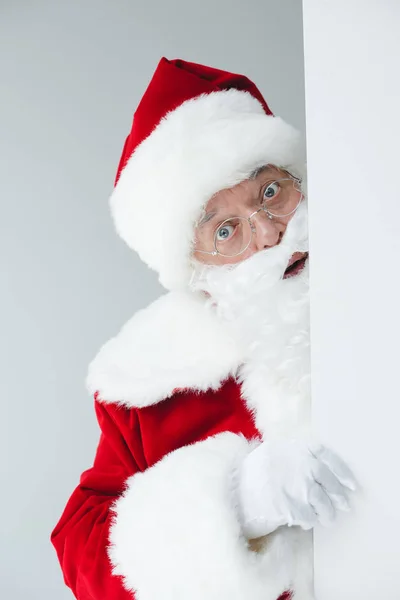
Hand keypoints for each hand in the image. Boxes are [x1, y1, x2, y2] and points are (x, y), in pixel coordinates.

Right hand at [233, 439, 355, 538]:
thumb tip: (323, 470)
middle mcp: (293, 462)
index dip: (341, 469)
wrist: (229, 496)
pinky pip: (308, 516)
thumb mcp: (270, 456)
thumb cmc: (250, 478)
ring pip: (321, 499)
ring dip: (327, 511)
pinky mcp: (287, 506)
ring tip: (328, 518)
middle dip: (338, 493)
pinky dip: (310, 521)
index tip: (351, 483)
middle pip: (326, 477)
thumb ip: (292, 457)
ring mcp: (291, 484)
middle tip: (344, 503)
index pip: (324, 453)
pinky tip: (307, 522)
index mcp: (288, 447)